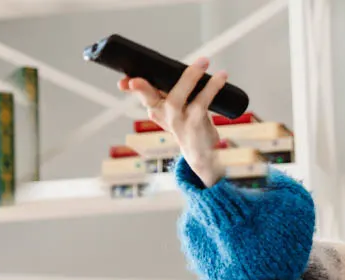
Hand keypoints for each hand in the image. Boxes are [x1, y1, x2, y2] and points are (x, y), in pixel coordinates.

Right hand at [117, 56, 226, 186]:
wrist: (200, 152)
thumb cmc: (185, 122)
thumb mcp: (170, 108)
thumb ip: (162, 90)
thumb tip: (156, 70)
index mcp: (156, 108)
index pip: (141, 94)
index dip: (132, 88)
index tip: (123, 82)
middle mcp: (164, 114)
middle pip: (151, 100)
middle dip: (142, 89)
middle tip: (135, 81)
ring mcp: (179, 120)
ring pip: (177, 98)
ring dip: (189, 78)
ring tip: (203, 61)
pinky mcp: (196, 123)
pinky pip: (202, 102)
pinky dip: (212, 87)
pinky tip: (221, 76)